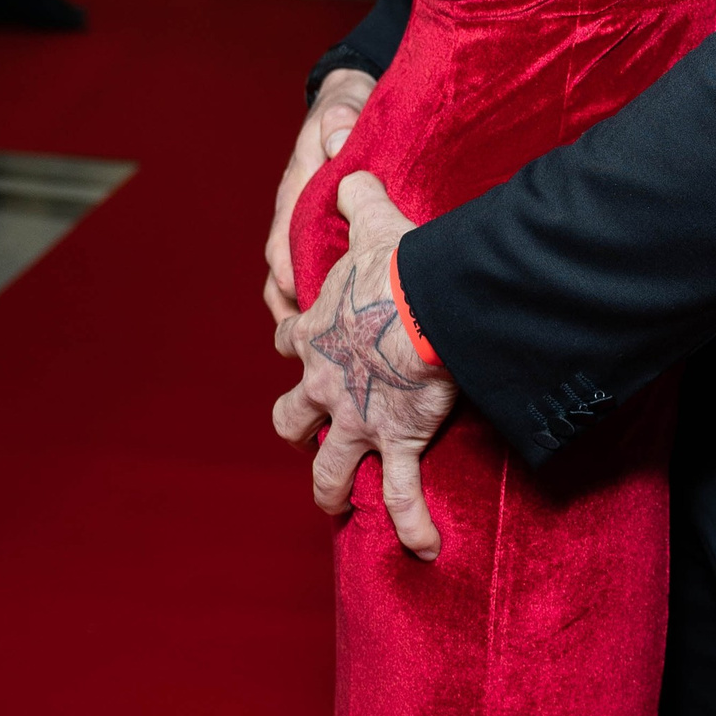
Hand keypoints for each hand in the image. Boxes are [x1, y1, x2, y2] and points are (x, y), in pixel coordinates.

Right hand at [264, 67, 376, 323]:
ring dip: (312, 309)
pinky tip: (355, 325)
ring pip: (304, 279)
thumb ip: (338, 120)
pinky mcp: (333, 239)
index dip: (285, 265)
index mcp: (295, 192)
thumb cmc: (342, 113)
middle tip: (310, 338)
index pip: (282, 236)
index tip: (292, 290)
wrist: (351, 108)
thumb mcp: (340, 110)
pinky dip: (334, 298)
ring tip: (330, 346)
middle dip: (294, 305)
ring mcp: (314, 231)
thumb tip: (336, 137)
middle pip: (286, 270)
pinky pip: (327, 274)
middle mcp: (298, 218)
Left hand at [273, 171, 455, 560]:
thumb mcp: (372, 220)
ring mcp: (356, 421)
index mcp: (317, 333)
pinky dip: (412, 525)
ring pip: (329, 470)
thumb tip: (348, 165)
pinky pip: (403, 497)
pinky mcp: (395, 443)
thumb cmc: (399, 263)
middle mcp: (325, 385)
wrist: (424, 304)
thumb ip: (357, 195)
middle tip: (308, 434)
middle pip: (290, 417)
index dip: (295, 348)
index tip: (301, 347)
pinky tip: (424, 549)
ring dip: (333, 489)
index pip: (291, 345)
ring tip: (340, 505)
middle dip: (296, 427)